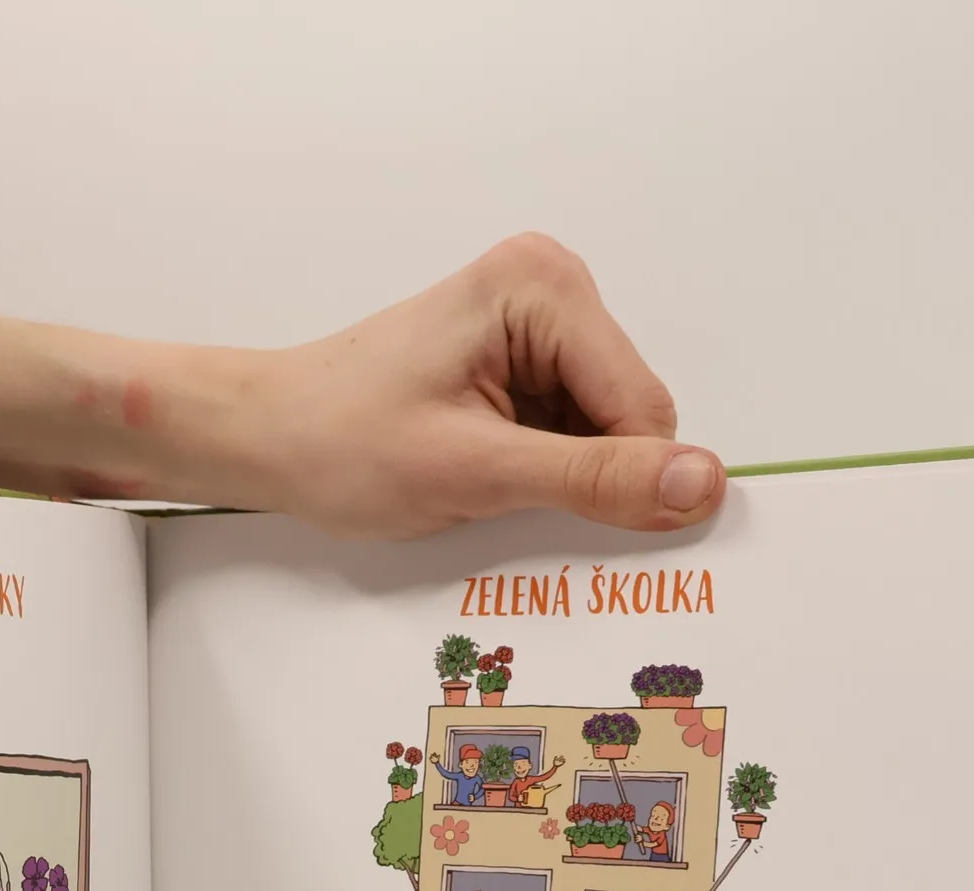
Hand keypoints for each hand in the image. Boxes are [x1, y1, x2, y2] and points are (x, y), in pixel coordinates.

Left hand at [245, 234, 726, 537]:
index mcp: (543, 287)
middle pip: (631, 416)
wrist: (269, 438)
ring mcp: (537, 325)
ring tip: (480, 481)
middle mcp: (550, 289)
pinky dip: (542, 472)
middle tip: (498, 496)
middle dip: (584, 475)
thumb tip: (704, 484)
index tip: (559, 519)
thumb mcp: (475, 472)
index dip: (620, 480)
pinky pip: (573, 434)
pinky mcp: (523, 363)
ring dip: (559, 478)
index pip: (644, 407)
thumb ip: (593, 480)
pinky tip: (485, 476)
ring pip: (606, 433)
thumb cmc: (343, 444)